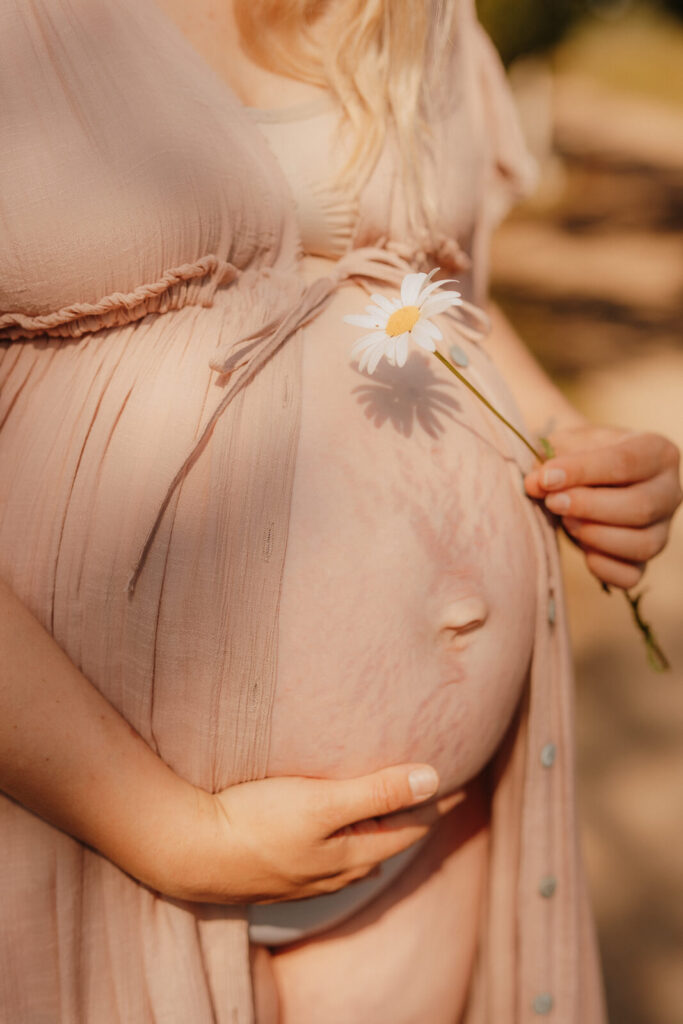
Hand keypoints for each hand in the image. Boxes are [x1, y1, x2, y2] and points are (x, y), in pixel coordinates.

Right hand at [173, 765, 462, 904]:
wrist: (187, 851)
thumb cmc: (256, 821)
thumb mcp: (323, 802)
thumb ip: (378, 791)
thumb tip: (433, 779)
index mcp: (353, 854)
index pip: (410, 827)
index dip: (436, 803)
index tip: (459, 783)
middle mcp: (335, 873)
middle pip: (387, 843)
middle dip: (411, 819)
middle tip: (431, 795)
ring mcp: (306, 879)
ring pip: (357, 856)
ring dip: (377, 833)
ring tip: (388, 813)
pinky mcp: (278, 873)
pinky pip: (328, 861)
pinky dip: (345, 843)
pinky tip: (334, 838)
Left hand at [524, 426, 681, 588]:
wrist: (579, 477)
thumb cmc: (577, 455)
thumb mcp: (564, 445)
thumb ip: (549, 460)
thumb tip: (535, 484)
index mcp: (656, 452)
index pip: (625, 462)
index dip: (582, 471)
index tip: (546, 477)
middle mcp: (669, 491)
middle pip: (640, 506)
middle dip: (588, 507)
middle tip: (552, 502)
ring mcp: (661, 529)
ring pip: (641, 545)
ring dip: (594, 535)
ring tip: (565, 520)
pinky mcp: (644, 561)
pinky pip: (630, 576)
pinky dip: (601, 567)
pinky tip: (581, 548)